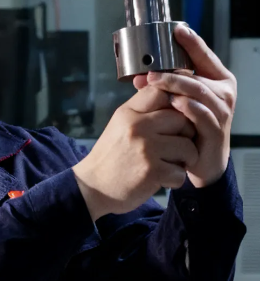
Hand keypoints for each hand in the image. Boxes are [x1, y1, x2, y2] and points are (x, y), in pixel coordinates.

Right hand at [72, 85, 197, 220]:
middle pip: (183, 120)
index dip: (176, 102)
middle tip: (177, 147)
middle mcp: (137, 127)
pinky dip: (175, 179)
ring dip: (184, 160)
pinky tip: (163, 180)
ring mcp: (146, 149)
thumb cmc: (111, 156)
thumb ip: (142, 108)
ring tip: (171, 164)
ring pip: (187, 147)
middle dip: (186, 135)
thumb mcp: (120, 125)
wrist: (93, 188)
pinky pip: (181, 172)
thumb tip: (171, 92)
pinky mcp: (152, 172)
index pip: (162, 92)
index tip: (175, 118)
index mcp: (128, 113)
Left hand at [132, 25, 235, 187]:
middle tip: (150, 72)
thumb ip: (164, 88)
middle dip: (171, 72)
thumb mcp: (178, 104)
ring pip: (198, 91)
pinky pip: (201, 114)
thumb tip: (140, 76)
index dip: (192, 42)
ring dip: (174, 85)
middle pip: (196, 75)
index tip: (177, 29)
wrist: (201, 163)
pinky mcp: (216, 130)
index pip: (205, 56)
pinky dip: (185, 107)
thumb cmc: (189, 130)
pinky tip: (172, 104)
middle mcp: (223, 93)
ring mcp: (222, 112)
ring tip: (155, 83)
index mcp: (217, 81)